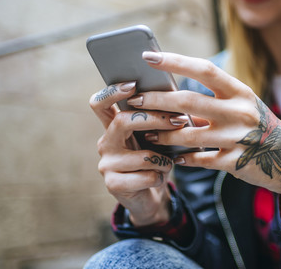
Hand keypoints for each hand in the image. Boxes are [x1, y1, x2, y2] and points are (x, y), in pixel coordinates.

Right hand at [89, 81, 187, 225]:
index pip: (101, 102)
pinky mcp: (113, 184)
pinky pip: (145, 176)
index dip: (113, 91)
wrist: (150, 197)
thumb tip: (180, 103)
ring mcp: (106, 164)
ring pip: (142, 155)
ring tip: (169, 162)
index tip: (134, 84)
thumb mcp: (157, 138)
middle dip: (155, 119)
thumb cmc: (155, 160)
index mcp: (113, 126)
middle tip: (179, 120)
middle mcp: (106, 142)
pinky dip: (159, 177)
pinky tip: (158, 178)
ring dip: (164, 159)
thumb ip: (159, 121)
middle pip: (123, 120)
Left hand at [129, 51, 280, 204]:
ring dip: (163, 134)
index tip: (148, 57)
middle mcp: (240, 111)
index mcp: (240, 91)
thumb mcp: (240, 104)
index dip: (175, 61)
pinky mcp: (235, 162)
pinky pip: (200, 160)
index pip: (203, 69)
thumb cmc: (254, 123)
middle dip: (156, 101)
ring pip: (188, 135)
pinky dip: (183, 158)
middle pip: (188, 102)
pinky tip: (172, 156)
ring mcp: (238, 138)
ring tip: (148, 131)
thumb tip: (168, 92)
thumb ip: (210, 99)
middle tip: (135, 100)